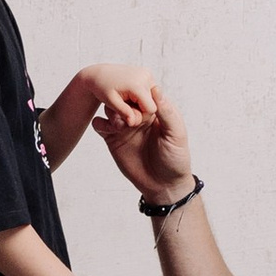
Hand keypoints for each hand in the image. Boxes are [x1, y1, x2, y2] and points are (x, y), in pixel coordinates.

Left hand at [76, 62, 165, 132]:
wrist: (100, 73)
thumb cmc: (102, 87)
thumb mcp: (111, 102)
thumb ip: (124, 112)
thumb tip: (134, 122)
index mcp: (137, 84)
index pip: (150, 109)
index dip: (141, 116)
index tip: (128, 114)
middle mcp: (145, 76)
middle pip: (153, 104)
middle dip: (141, 109)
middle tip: (126, 106)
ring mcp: (147, 73)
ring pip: (153, 99)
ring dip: (142, 103)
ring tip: (128, 100)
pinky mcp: (147, 73)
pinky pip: (151, 92)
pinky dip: (142, 97)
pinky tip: (131, 95)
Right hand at [93, 84, 195, 200]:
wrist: (163, 185)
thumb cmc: (175, 160)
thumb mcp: (176, 134)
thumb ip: (166, 112)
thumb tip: (156, 89)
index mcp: (154, 111)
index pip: (141, 92)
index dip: (136, 92)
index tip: (135, 98)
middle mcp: (138, 116)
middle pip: (123, 97)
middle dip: (121, 101)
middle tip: (126, 113)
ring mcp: (124, 127)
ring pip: (110, 108)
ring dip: (111, 112)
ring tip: (119, 125)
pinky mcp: (113, 139)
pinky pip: (100, 125)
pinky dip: (100, 124)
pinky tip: (110, 131)